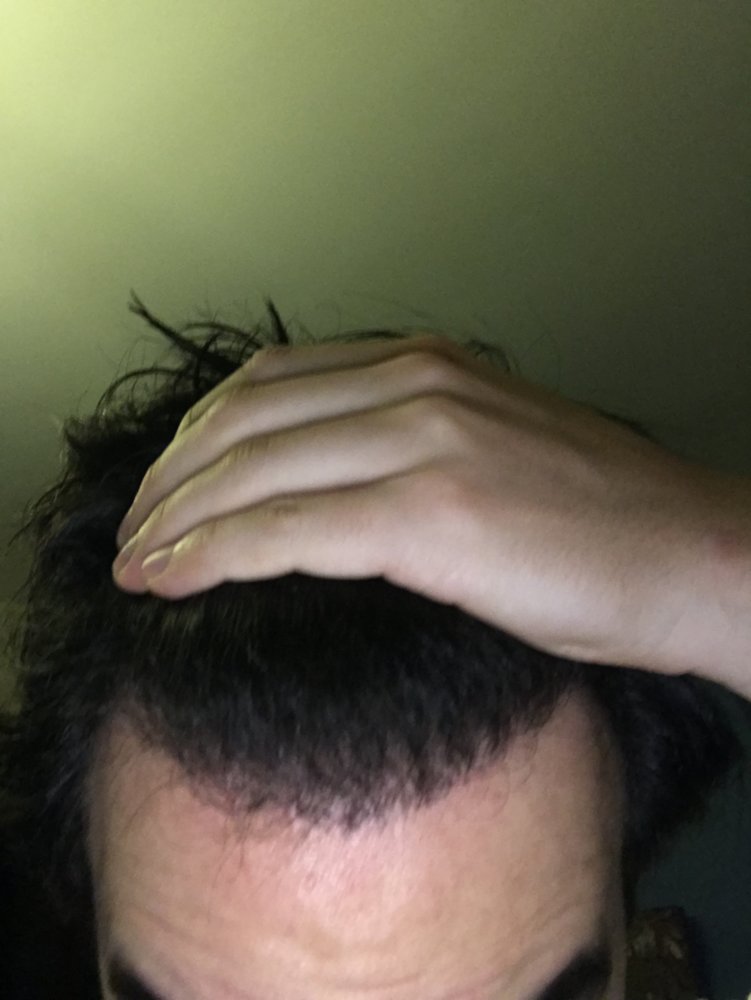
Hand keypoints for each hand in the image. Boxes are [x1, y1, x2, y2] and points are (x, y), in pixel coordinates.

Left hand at [111, 332, 723, 675]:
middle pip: (243, 419)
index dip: (198, 435)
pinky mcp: (430, 513)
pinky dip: (213, 554)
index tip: (165, 485)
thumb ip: (406, 445)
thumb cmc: (604, 522)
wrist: (692, 555)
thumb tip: (326, 488)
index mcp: (427, 365)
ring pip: (252, 472)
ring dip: (176, 521)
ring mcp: (423, 441)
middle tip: (133, 531)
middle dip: (169, 481)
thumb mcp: (490, 448)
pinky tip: (175, 578)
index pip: (271, 381)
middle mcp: (416, 385)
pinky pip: (285, 530)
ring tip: (136, 563)